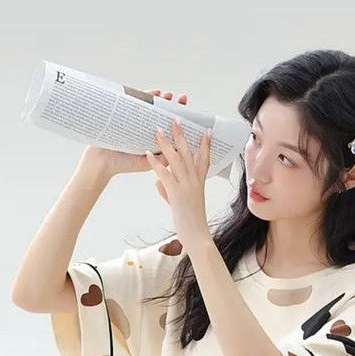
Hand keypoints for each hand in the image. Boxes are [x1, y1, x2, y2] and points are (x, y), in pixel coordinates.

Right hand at [81, 90, 189, 176]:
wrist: (101, 161)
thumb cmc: (123, 164)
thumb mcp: (146, 163)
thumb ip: (161, 158)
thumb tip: (178, 150)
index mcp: (155, 142)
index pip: (170, 129)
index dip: (180, 120)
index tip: (190, 114)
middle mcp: (147, 131)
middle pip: (163, 115)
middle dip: (173, 106)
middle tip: (182, 99)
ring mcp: (137, 123)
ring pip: (152, 108)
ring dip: (162, 100)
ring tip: (169, 94)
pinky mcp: (125, 116)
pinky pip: (138, 103)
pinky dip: (147, 96)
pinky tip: (154, 92)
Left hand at [146, 117, 212, 249]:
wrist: (197, 236)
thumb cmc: (191, 223)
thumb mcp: (179, 204)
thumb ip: (168, 191)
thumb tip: (158, 183)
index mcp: (199, 183)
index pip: (204, 159)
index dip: (205, 144)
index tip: (206, 131)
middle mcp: (194, 181)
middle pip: (188, 153)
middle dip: (182, 135)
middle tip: (177, 119)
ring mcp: (186, 186)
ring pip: (176, 159)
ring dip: (166, 143)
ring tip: (158, 129)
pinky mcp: (177, 194)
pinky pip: (165, 174)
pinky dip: (156, 163)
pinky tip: (148, 154)